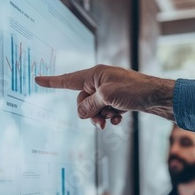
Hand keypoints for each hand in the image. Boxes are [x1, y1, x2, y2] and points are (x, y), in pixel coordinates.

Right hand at [35, 65, 175, 128]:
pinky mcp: (117, 99)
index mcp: (94, 74)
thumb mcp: (107, 97)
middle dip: (89, 112)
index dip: (52, 82)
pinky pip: (105, 110)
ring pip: (94, 108)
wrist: (157, 96)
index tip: (37, 79)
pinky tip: (119, 119)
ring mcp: (109, 90)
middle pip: (82, 100)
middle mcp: (100, 81)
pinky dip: (110, 116)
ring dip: (100, 116)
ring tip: (112, 118)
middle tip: (101, 118)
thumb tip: (81, 113)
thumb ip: (90, 105)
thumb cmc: (134, 90)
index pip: (68, 80)